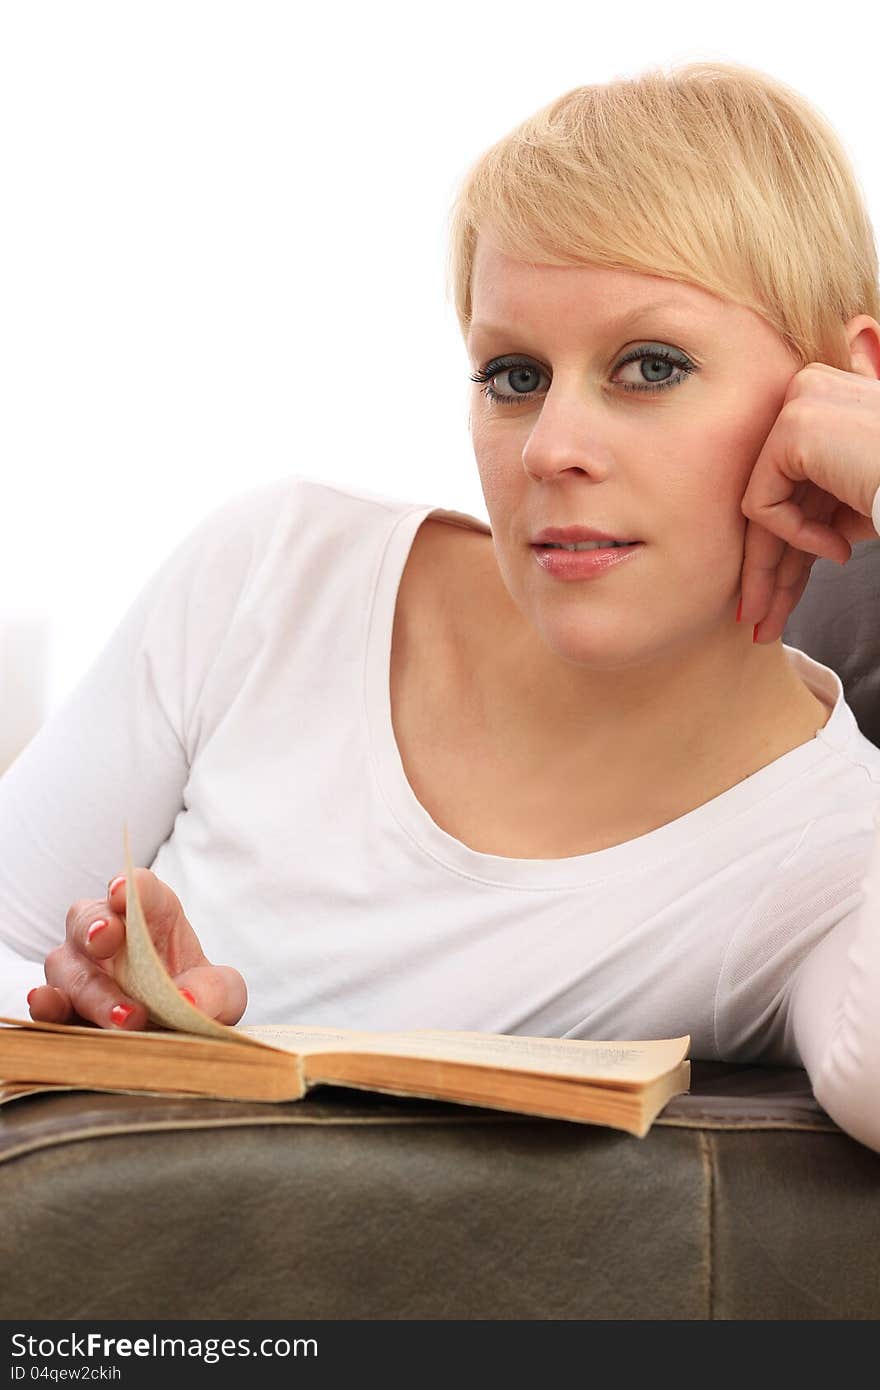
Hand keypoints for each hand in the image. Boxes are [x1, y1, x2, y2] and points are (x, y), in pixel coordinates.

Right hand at [27, 867, 247, 1029]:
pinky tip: (45, 1004)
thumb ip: (214, 990)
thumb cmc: (198, 998)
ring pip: (67, 964)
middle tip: (108, 940)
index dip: (129, 886)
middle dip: (96, 927)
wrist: (181, 1035)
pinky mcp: (63, 1006)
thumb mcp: (222, 993)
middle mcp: (108, 933)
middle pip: (90, 917)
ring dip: (91, 988)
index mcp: (152, 914)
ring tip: (125, 1016)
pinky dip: (44, 1002)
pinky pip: (44, 1000)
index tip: (123, 892)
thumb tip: (187, 1002)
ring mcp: (80, 969)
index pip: (139, 888)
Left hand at [738, 362, 879, 642]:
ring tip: (767, 620)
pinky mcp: (793, 427)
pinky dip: (797, 536)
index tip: (775, 594)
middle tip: (754, 619)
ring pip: (763, 506)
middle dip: (766, 567)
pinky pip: (765, 504)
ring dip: (770, 571)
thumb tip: (784, 555)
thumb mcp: (858, 499)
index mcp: (827, 403)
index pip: (795, 483)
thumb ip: (822, 510)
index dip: (787, 541)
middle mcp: (807, 392)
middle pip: (777, 497)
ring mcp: (798, 404)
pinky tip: (838, 549)